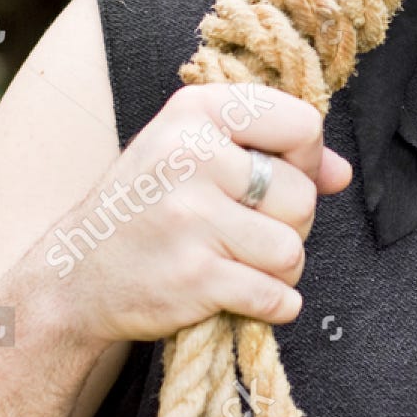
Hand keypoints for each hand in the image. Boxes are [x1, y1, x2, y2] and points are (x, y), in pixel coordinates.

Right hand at [41, 83, 350, 344]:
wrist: (75, 277)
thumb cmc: (147, 206)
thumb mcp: (195, 153)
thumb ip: (272, 151)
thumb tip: (341, 173)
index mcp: (196, 111)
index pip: (302, 124)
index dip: (306, 159)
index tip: (281, 177)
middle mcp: (191, 156)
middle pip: (301, 196)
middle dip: (289, 223)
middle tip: (247, 230)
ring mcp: (191, 217)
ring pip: (292, 250)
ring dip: (279, 268)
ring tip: (241, 262)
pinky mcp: (194, 276)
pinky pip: (276, 295)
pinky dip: (273, 304)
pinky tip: (242, 294)